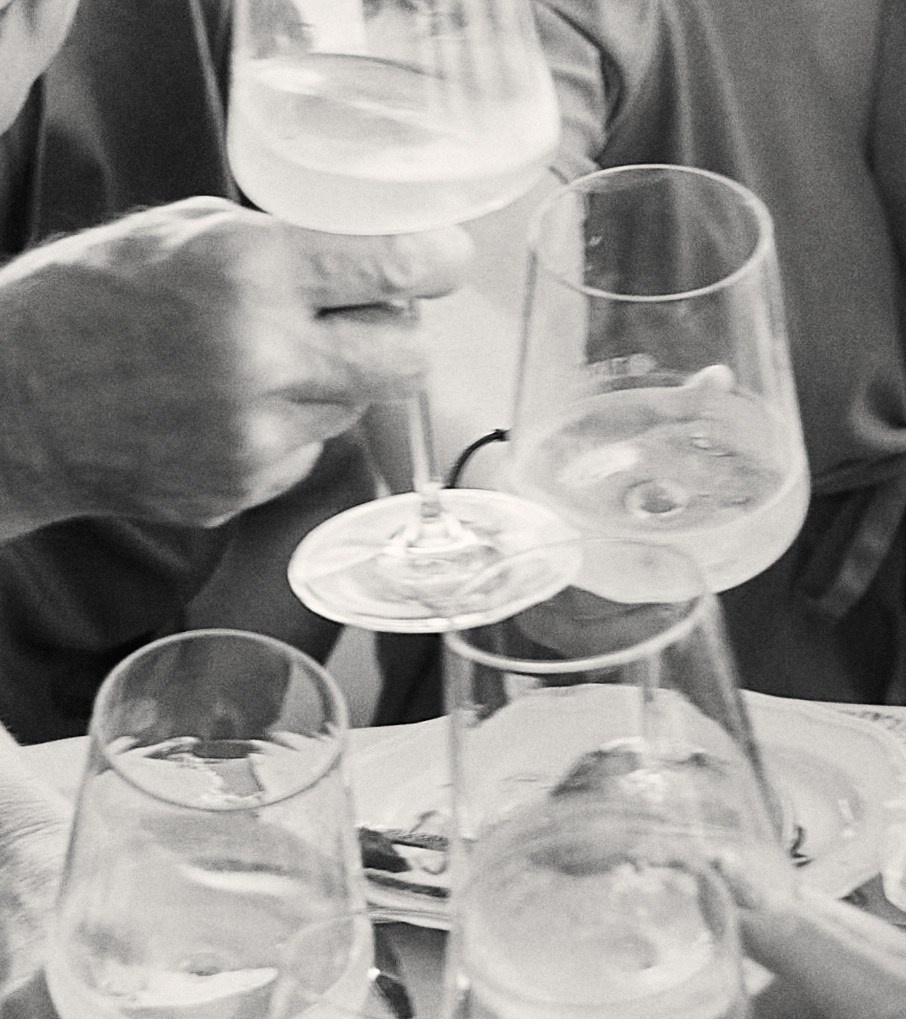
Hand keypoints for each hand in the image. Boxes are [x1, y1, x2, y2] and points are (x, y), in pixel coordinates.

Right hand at [0, 197, 470, 535]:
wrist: (16, 401)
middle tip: (376, 319)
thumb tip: (370, 262)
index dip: (438, 263)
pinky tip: (225, 408)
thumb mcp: (181, 233)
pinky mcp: (247, 486)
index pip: (392, 267)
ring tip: (258, 362)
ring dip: (332, 382)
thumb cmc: (91, 301)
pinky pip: (307, 451)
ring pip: (355, 408)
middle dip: (403, 337)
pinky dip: (287, 428)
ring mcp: (257, 433)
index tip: (450, 261)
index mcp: (246, 269)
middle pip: (406, 360)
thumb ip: (280, 246)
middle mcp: (261, 355)